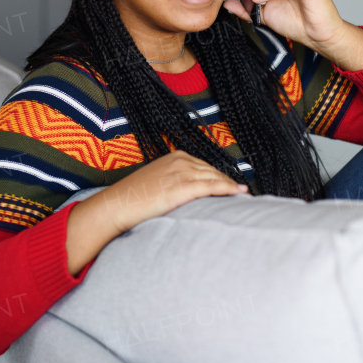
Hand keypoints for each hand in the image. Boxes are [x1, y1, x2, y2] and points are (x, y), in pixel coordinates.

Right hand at [65, 151, 245, 274]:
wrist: (118, 205)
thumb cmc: (134, 198)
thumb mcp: (157, 182)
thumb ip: (174, 182)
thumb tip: (188, 192)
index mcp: (175, 156)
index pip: (206, 167)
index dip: (220, 177)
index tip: (233, 185)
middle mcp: (181, 160)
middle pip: (213, 172)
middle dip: (228, 182)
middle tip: (243, 192)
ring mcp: (182, 172)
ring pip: (215, 178)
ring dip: (232, 187)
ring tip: (245, 195)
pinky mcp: (182, 187)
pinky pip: (211, 186)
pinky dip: (228, 189)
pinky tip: (239, 193)